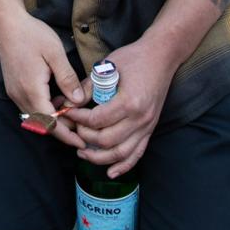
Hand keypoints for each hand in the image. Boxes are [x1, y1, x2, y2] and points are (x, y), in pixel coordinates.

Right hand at [0, 11, 85, 149]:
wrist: (7, 23)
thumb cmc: (31, 34)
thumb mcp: (55, 53)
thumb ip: (67, 78)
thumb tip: (79, 101)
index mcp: (31, 89)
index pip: (50, 122)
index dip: (66, 135)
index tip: (81, 142)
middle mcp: (20, 96)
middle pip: (43, 124)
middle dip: (63, 130)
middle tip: (83, 129)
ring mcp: (15, 93)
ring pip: (36, 117)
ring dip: (54, 119)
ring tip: (74, 113)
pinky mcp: (14, 88)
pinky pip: (31, 107)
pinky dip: (45, 109)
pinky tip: (58, 99)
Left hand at [66, 38, 176, 177]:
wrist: (161, 57)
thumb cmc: (133, 58)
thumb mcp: (107, 67)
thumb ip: (88, 87)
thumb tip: (69, 102)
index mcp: (128, 102)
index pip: (97, 120)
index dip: (78, 119)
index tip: (68, 112)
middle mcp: (140, 118)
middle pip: (106, 140)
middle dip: (85, 137)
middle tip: (74, 129)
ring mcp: (147, 126)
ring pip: (121, 153)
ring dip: (99, 158)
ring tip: (82, 153)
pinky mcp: (150, 129)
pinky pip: (137, 154)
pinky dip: (123, 166)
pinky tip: (110, 172)